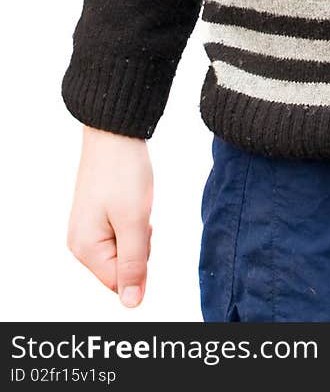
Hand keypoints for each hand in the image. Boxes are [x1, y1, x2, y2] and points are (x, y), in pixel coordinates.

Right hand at [66, 127, 152, 308]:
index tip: (142, 228)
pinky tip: (130, 199)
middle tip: (138, 212)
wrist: (114, 133)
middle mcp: (80, 244)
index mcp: (85, 249)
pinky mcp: (95, 216)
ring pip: (124, 249)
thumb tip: (132, 304)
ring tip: (134, 202)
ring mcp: (86, 229)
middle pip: (121, 267)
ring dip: (137, 231)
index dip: (140, 260)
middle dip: (139, 244)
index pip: (120, 282)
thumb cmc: (124, 174)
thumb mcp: (135, 222)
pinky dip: (132, 220)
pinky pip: (121, 233)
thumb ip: (134, 265)